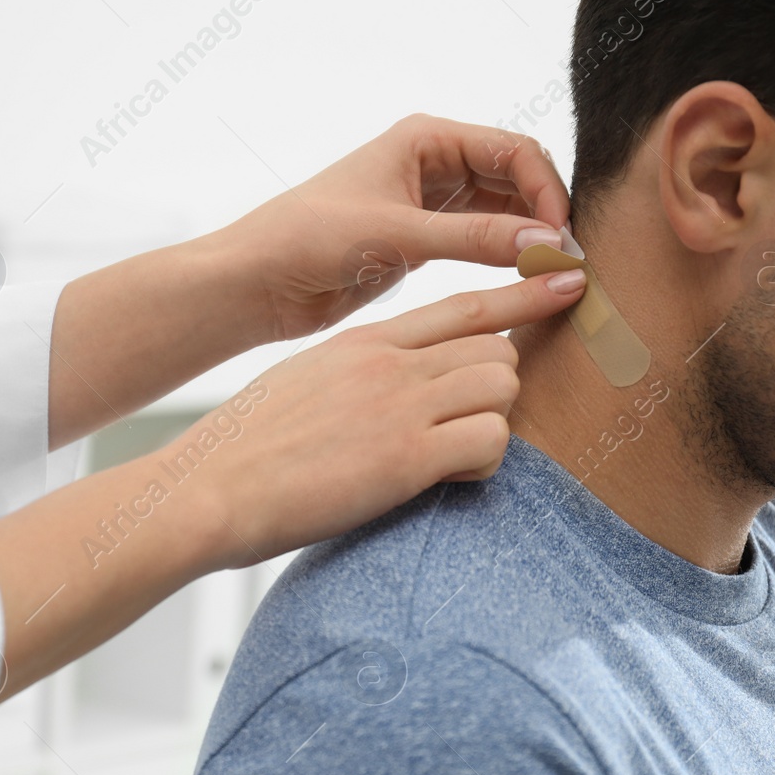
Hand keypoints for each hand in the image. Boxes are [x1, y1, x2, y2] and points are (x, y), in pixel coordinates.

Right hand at [169, 268, 586, 568]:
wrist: (208, 487)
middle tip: (467, 428)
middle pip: (497, 349)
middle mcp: (389, 363)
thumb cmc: (246, 451)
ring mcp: (399, 404)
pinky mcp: (406, 455)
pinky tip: (444, 480)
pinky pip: (491, 441)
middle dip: (499, 390)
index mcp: (365, 342)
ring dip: (491, 427)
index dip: (522, 296)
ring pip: (502, 388)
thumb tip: (391, 393)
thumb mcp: (305, 386)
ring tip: (448, 460)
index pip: (463, 306)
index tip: (566, 286)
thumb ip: (358, 377)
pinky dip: (483, 465)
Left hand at [214, 114, 570, 342]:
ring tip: (554, 277)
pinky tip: (525, 285)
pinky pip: (482, 242)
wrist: (260, 281)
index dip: (546, 190)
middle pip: (517, 179)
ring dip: (529, 239)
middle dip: (546, 215)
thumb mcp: (398, 234)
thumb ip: (475, 239)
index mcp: (426, 138)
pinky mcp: (424, 241)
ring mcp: (431, 203)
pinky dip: (506, 259)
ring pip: (504, 213)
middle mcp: (433, 163)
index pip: (514, 151)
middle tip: (568, 262)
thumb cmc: (311, 238)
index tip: (559, 238)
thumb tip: (549, 245)